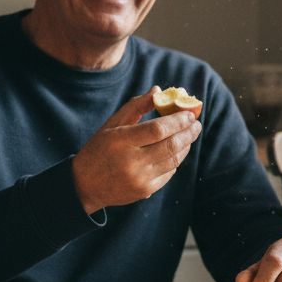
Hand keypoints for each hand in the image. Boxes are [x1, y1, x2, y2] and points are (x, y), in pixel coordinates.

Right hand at [71, 86, 201, 213]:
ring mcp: (140, 179)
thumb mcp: (112, 125)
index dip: (177, 121)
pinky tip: (176, 151)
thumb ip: (135, 106)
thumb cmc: (99, 149)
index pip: (158, 129)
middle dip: (188, 133)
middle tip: (196, 124)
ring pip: (174, 160)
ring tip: (190, 135)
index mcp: (121, 141)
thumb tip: (158, 90)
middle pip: (170, 145)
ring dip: (185, 146)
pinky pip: (169, 173)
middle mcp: (132, 162)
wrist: (84, 185)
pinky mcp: (145, 191)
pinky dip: (175, 160)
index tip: (189, 114)